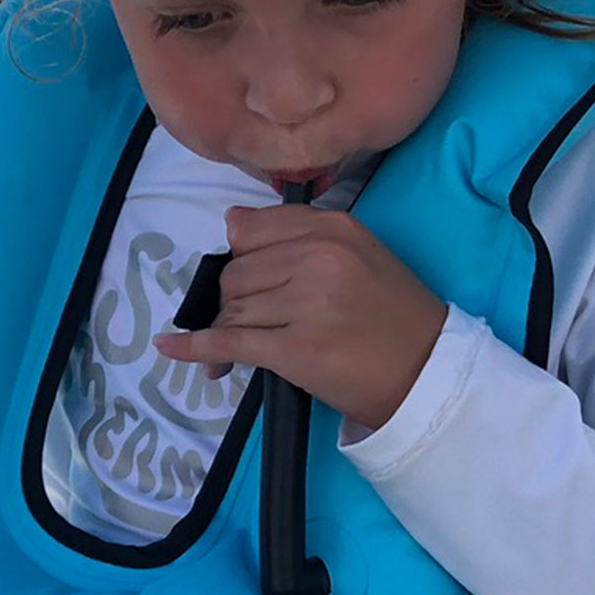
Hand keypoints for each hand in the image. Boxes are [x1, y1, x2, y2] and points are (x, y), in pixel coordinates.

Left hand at [151, 204, 446, 432]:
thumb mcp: (359, 253)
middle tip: (257, 322)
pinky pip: (228, 341)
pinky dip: (194, 347)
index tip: (252, 281)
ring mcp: (306, 304)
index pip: (253, 231)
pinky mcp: (294, 350)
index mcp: (334, 229)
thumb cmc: (391, 314)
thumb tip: (231, 221)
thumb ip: (297, 232)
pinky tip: (169, 348)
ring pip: (232, 307)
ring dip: (226, 329)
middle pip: (237, 272)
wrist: (426, 372)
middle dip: (235, 299)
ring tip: (242, 349)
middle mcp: (318, 259)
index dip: (244, 258)